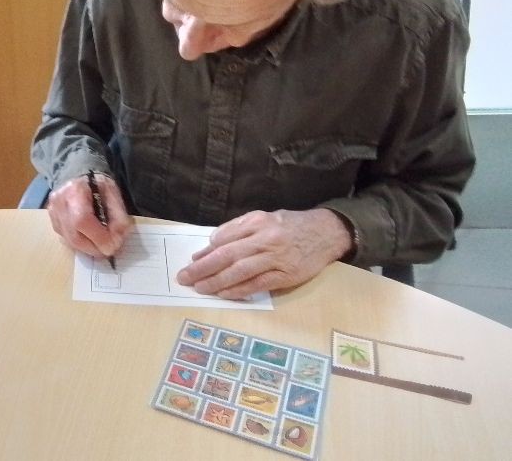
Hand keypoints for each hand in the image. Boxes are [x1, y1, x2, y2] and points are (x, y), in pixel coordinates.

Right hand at [46, 173, 132, 258]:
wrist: (75, 172)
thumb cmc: (95, 182)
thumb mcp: (112, 192)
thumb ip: (118, 215)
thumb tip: (118, 239)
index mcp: (74, 191)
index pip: (83, 220)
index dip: (99, 237)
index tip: (114, 246)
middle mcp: (58, 204)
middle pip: (74, 237)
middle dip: (95, 248)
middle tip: (110, 249)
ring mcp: (52, 214)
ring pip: (70, 242)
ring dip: (89, 248)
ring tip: (102, 245)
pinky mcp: (52, 221)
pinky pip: (67, 239)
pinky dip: (81, 243)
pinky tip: (90, 238)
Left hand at [176, 209, 352, 298]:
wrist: (327, 233)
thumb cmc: (291, 225)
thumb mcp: (265, 218)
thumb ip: (239, 229)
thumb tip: (212, 244)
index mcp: (257, 221)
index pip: (224, 238)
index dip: (206, 251)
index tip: (192, 261)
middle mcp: (265, 238)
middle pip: (227, 255)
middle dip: (203, 268)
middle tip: (185, 277)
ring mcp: (276, 257)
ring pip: (239, 271)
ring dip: (216, 281)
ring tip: (200, 288)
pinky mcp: (286, 275)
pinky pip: (257, 284)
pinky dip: (238, 290)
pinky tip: (224, 294)